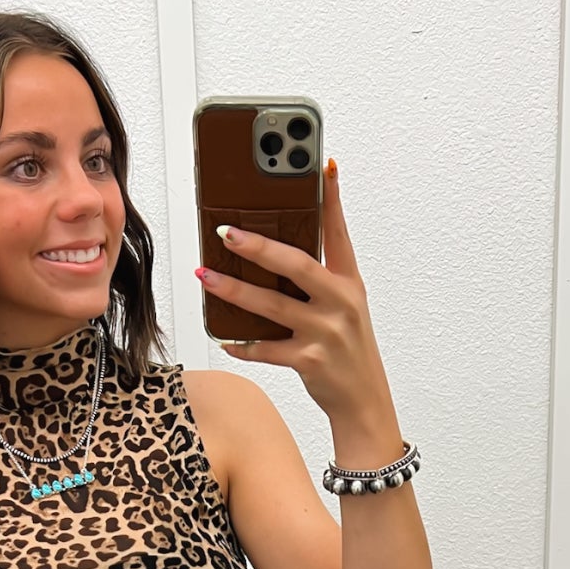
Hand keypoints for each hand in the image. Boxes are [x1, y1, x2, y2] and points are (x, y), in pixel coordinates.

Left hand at [195, 159, 401, 443]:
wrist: (364, 402)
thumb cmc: (348, 351)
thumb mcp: (344, 308)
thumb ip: (317, 280)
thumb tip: (269, 254)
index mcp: (349, 282)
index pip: (339, 232)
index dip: (331, 198)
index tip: (322, 166)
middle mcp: (341, 302)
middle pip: (295, 265)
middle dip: (258, 246)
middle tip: (225, 231)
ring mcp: (326, 332)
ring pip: (271, 305)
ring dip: (233, 290)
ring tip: (205, 275)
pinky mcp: (310, 361)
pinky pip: (267, 349)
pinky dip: (243, 344)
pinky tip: (224, 337)